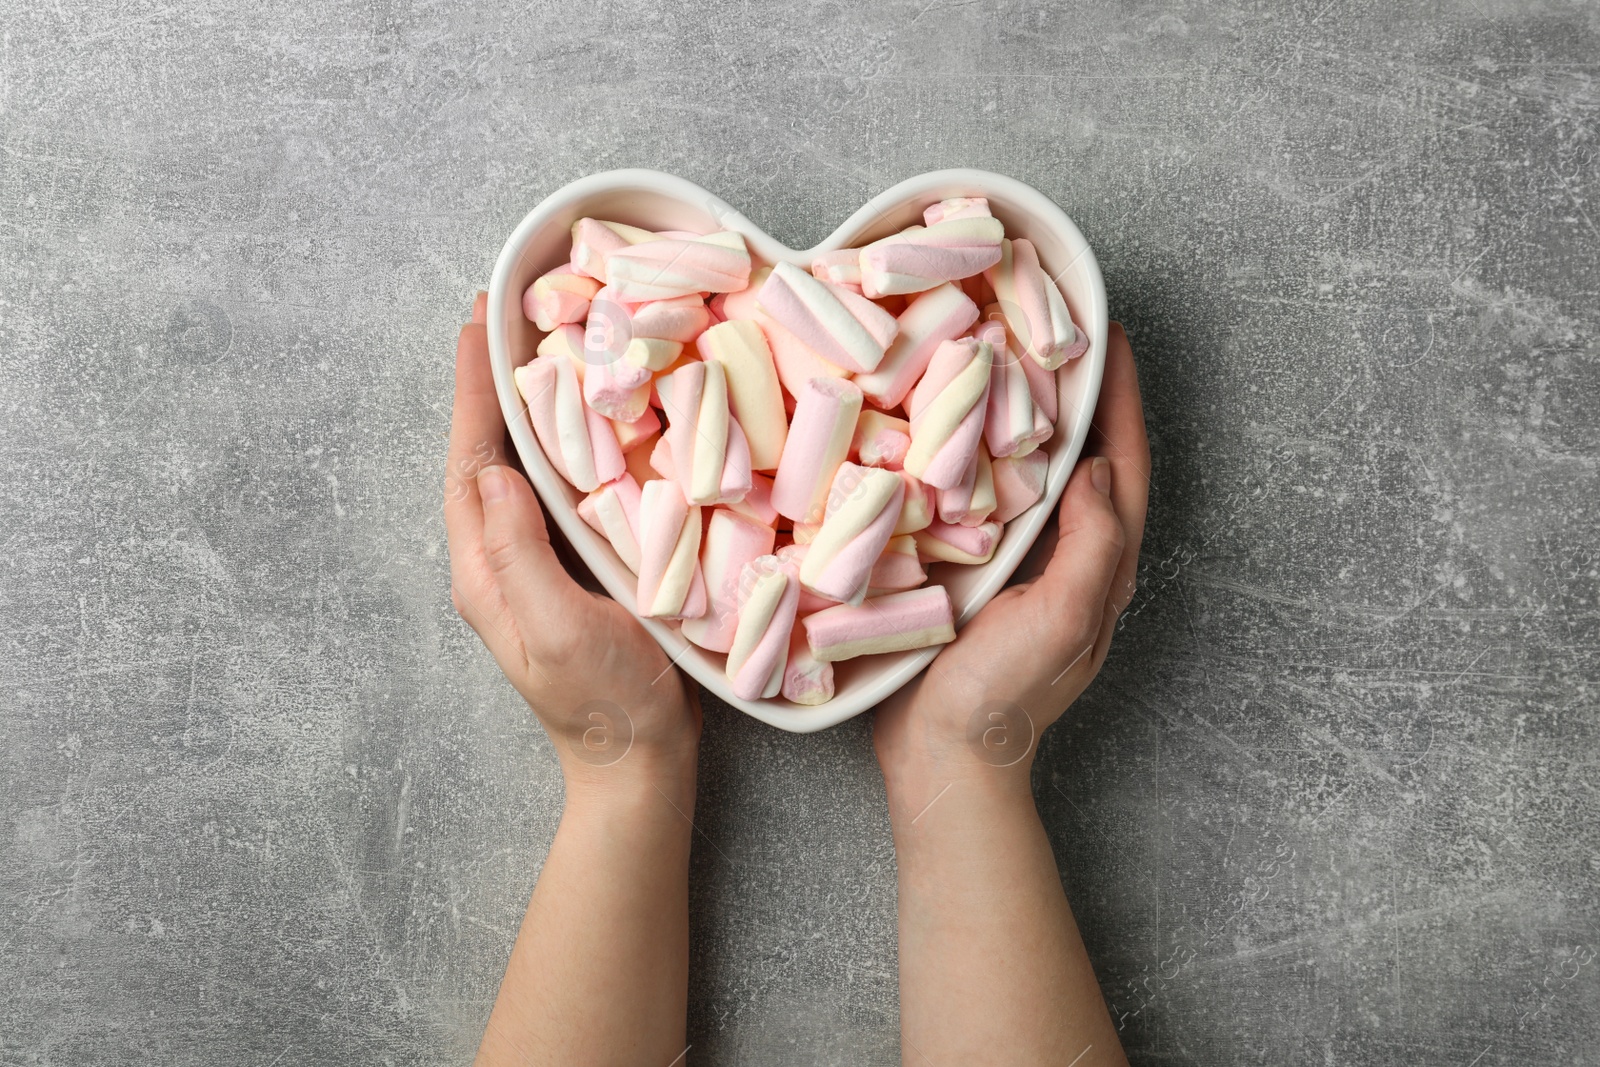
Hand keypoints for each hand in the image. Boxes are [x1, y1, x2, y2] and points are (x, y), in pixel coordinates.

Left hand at [445, 293, 699, 788]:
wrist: (640, 760)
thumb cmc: (605, 701)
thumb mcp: (557, 627)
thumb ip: (518, 551)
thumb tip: (494, 469)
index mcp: (485, 568)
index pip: (470, 461)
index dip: (472, 390)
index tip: (478, 323)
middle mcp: (502, 557)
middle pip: (490, 453)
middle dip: (495, 382)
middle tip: (511, 312)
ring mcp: (538, 563)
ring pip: (526, 466)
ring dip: (534, 405)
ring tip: (549, 345)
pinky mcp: (576, 568)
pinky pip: (564, 489)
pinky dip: (574, 443)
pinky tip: (599, 417)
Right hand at [874, 322, 1148, 791]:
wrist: (943, 758)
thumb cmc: (1005, 695)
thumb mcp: (1065, 618)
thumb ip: (1094, 545)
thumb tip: (1099, 467)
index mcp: (1101, 563)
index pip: (1124, 463)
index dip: (1122, 398)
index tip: (1111, 334)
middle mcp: (1068, 557)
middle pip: (1087, 459)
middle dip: (1080, 395)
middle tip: (1054, 330)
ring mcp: (1022, 567)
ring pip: (1035, 476)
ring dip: (1029, 419)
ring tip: (1005, 362)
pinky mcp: (975, 574)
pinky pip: (986, 500)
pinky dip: (979, 458)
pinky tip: (950, 429)